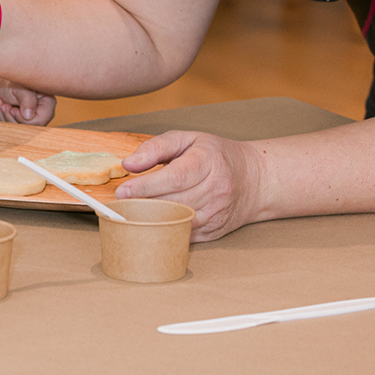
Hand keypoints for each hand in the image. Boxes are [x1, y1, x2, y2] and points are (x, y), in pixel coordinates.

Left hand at [0, 75, 56, 124]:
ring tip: (0, 103)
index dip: (23, 118)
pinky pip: (12, 129)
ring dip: (5, 118)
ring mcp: (33, 119)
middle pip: (29, 128)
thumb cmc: (12, 81)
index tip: (12, 109)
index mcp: (48, 102)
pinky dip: (2, 119)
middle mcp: (43, 112)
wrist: (1, 82)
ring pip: (19, 130)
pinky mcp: (23, 123)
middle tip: (3, 106)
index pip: (40, 120)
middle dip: (12, 118)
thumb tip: (28, 116)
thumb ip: (27, 99)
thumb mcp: (20, 88)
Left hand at [115, 130, 265, 241]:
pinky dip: (164, 231)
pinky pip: (184, 235)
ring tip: (130, 213)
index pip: (175, 177)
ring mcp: (217, 213)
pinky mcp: (214, 231)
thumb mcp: (188, 139)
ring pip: (178, 221)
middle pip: (173, 202)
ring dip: (151, 220)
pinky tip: (149, 224)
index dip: (146, 186)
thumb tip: (129, 164)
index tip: (123, 190)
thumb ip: (156, 147)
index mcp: (208, 162)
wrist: (254, 179)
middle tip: (119, 203)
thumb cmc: (215, 155)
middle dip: (142, 204)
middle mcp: (216, 189)